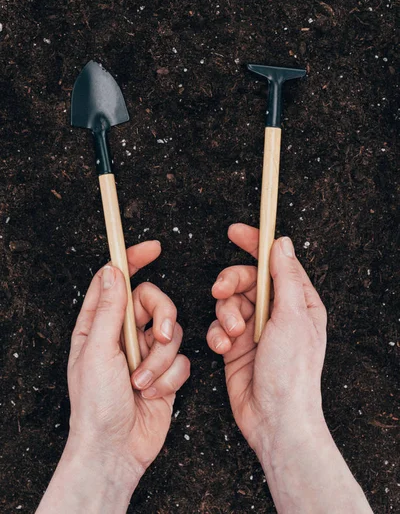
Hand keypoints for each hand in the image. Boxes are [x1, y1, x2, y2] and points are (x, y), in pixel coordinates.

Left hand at [37, 241, 189, 513]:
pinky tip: (153, 394)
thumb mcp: (98, 351)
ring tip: (142, 383)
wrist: (116, 449)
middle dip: (162, 319)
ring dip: (160, 361)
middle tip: (158, 337)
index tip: (153, 248)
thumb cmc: (96, 405)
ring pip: (173, 333)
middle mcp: (124, 334)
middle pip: (154, 302)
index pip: (116, 280)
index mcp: (99, 325)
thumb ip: (110, 309)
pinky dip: (170, 378)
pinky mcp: (166, 372)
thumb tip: (113, 270)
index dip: (133, 260)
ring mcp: (146, 353)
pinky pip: (182, 360)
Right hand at [207, 224, 326, 453]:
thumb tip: (281, 243)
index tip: (234, 232)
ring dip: (224, 315)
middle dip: (230, 284)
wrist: (274, 418)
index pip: (274, 262)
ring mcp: (255, 329)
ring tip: (232, 334)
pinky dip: (217, 334)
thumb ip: (284, 276)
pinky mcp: (235, 346)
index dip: (254, 244)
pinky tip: (222, 347)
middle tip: (220, 292)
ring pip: (228, 302)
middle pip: (246, 279)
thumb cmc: (291, 372)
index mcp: (297, 301)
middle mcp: (276, 313)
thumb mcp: (291, 316)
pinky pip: (218, 326)